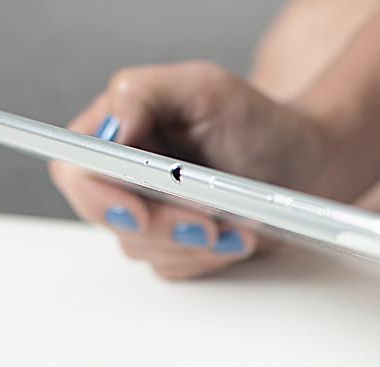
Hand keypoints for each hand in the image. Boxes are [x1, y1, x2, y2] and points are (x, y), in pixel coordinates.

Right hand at [49, 61, 330, 278]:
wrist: (302, 165)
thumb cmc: (255, 121)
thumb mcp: (203, 86)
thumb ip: (144, 93)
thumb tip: (110, 128)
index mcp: (117, 132)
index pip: (77, 171)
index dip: (99, 197)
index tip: (137, 209)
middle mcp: (123, 177)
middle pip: (110, 218)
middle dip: (164, 225)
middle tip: (210, 219)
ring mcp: (146, 216)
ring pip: (143, 249)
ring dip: (195, 240)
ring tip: (239, 219)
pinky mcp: (174, 247)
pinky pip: (174, 268)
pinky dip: (210, 255)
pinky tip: (239, 236)